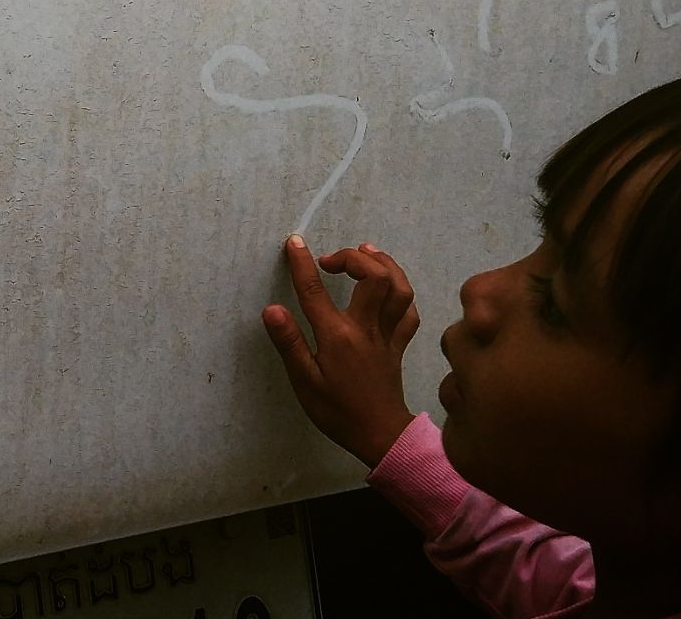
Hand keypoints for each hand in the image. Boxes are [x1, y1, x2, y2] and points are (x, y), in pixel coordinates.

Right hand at [262, 235, 418, 468]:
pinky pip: (409, 312)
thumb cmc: (336, 411)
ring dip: (384, 264)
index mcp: (338, 336)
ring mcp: (387, 335)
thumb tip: (271, 309)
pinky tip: (388, 287)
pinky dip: (400, 294)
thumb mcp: (304, 382)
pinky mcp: (399, 344)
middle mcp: (366, 328)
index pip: (316, 291)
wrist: (380, 437)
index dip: (302, 263)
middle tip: (331, 260)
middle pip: (374, 277)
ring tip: (366, 252)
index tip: (294, 243)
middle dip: (353, 257)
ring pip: (399, 288)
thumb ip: (289, 343)